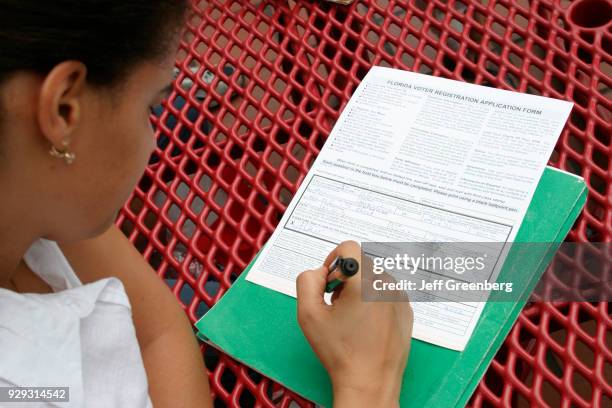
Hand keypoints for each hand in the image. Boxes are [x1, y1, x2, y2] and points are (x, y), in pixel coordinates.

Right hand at [296, 241, 412, 406]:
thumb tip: (320, 272)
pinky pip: (387, 292)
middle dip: (346, 277)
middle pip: (362, 262)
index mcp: (365, 281)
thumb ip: (307, 281)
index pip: (349, 247)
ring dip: (360, 288)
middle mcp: (387, 283)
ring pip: (375, 277)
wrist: (369, 382)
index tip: (329, 283)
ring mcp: (400, 297)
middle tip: (337, 304)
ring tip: (352, 317)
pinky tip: (366, 324)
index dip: (333, 260)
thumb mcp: (309, 314)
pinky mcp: (407, 310)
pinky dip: (375, 300)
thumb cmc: (340, 351)